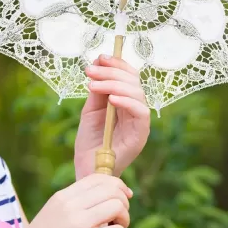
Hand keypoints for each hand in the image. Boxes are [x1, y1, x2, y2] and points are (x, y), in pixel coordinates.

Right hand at [9, 174, 131, 227]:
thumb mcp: (52, 214)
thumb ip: (71, 205)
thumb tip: (98, 200)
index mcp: (62, 196)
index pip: (98, 178)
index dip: (117, 185)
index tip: (124, 197)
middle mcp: (71, 205)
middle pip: (112, 189)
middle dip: (124, 203)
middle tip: (118, 220)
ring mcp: (78, 223)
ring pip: (118, 207)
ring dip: (124, 220)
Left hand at [74, 54, 149, 178]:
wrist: (86, 169)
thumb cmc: (89, 142)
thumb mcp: (90, 110)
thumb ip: (97, 91)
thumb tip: (98, 65)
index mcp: (126, 104)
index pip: (129, 78)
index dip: (118, 65)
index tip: (100, 58)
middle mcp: (135, 111)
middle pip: (134, 82)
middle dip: (111, 72)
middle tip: (90, 71)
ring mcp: (139, 123)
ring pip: (137, 94)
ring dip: (114, 84)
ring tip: (93, 84)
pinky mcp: (140, 135)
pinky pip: (140, 113)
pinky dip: (126, 101)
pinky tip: (111, 98)